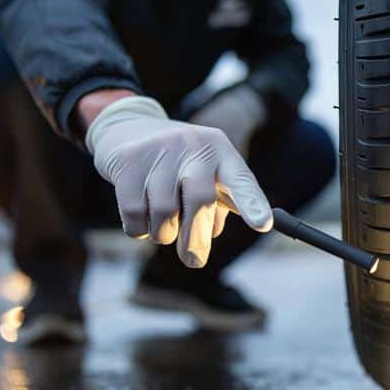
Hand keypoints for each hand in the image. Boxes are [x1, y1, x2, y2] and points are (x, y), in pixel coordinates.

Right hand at [86, 95, 272, 267]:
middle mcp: (193, 145)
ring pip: (165, 214)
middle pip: (200, 201)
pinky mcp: (129, 161)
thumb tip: (211, 234)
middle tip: (193, 261)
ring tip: (163, 227)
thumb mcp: (204, 175)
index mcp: (219, 150)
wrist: (127, 128)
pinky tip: (142, 220)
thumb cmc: (176, 164)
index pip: (240, 180)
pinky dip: (140, 230)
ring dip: (164, 234)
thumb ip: (216, 206)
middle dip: (196, 240)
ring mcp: (159, 150)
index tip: (263, 225)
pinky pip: (135, 214)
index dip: (252, 203)